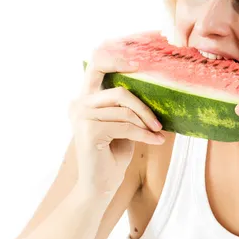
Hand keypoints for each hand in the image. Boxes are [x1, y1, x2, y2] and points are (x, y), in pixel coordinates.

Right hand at [69, 44, 165, 195]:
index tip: (144, 52)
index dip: (119, 53)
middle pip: (117, 86)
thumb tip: (157, 84)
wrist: (100, 186)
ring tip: (158, 133)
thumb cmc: (114, 154)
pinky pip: (125, 125)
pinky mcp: (87, 130)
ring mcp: (80, 115)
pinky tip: (156, 141)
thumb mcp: (124, 124)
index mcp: (86, 97)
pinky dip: (144, 134)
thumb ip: (129, 105)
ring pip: (124, 107)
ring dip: (146, 121)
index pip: (98, 63)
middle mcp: (78, 103)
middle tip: (160, 112)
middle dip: (142, 98)